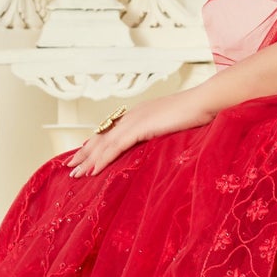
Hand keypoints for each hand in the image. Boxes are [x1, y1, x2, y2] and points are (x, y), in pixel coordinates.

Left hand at [66, 87, 216, 176]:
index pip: (112, 131)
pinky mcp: (139, 128)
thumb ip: (164, 134)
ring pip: (104, 143)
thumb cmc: (198, 114)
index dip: (96, 144)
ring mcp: (135, 121)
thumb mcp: (176, 127)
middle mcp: (132, 115)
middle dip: (85, 153)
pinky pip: (115, 147)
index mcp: (140, 114)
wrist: (206, 102)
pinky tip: (92, 170)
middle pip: (102, 136)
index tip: (84, 154)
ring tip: (75, 173)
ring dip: (88, 159)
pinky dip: (101, 159)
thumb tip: (162, 146)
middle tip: (70, 166)